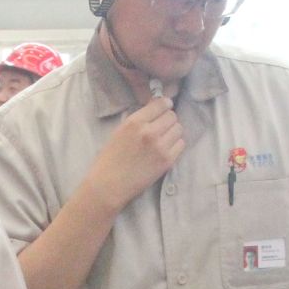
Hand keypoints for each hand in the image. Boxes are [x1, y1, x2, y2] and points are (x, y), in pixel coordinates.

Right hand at [84, 97, 185, 212]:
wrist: (108, 185)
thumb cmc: (110, 159)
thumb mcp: (119, 131)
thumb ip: (138, 120)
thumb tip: (155, 109)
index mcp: (135, 122)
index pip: (161, 103)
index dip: (164, 105)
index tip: (163, 109)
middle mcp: (149, 132)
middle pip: (172, 116)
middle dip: (168, 120)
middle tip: (161, 128)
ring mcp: (160, 147)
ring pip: (178, 129)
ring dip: (172, 132)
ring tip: (163, 140)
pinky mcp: (167, 161)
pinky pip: (181, 144)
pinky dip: (175, 145)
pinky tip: (165, 150)